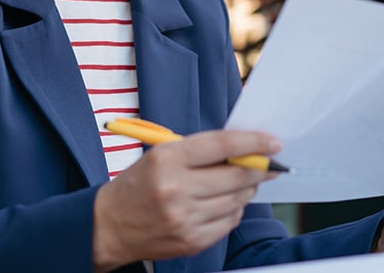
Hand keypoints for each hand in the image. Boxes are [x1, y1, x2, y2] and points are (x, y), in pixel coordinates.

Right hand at [92, 130, 280, 270]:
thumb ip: (201, 151)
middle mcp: (176, 189)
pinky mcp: (191, 241)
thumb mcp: (162, 154)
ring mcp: (185, 219)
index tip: (273, 143)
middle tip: (268, 164)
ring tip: (241, 183)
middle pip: (236, 176)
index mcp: (167, 159)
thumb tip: (245, 149)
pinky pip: (229, 222)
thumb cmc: (140, 183)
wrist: (110, 225)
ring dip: (247, 189)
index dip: (253, 143)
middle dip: (259, 169)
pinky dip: (233, 210)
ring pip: (237, 200)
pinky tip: (223, 202)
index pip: (222, 146)